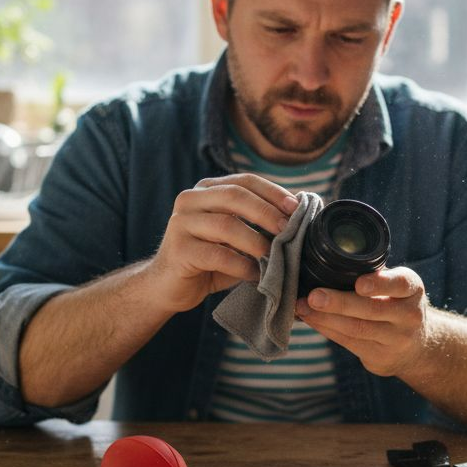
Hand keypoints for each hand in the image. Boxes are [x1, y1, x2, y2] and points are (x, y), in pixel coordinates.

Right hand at [145, 174, 297, 312]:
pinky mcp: (179, 250)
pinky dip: (242, 265)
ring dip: (256, 241)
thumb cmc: (208, 261)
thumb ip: (256, 224)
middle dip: (266, 212)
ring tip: (274, 256)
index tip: (296, 207)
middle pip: (235, 196)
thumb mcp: (234, 237)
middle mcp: (190, 199)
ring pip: (226, 225)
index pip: (244, 181)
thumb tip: (298, 217)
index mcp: (206, 190)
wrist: (168, 286)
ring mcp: (181, 223)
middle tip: (288, 230)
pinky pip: (217, 255)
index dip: (273, 192)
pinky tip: (255, 275)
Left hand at [294, 267, 429, 377]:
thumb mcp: (396, 285)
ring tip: (302, 307)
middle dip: (339, 303)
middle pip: (372, 309)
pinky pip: (348, 342)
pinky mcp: (380, 357)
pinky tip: (311, 319)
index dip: (379, 284)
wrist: (416, 346)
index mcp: (412, 289)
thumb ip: (373, 275)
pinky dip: (326, 329)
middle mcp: (409, 315)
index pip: (399, 284)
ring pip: (357, 328)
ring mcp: (396, 339)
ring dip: (325, 317)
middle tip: (314, 296)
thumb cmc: (396, 304)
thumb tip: (326, 262)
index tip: (359, 284)